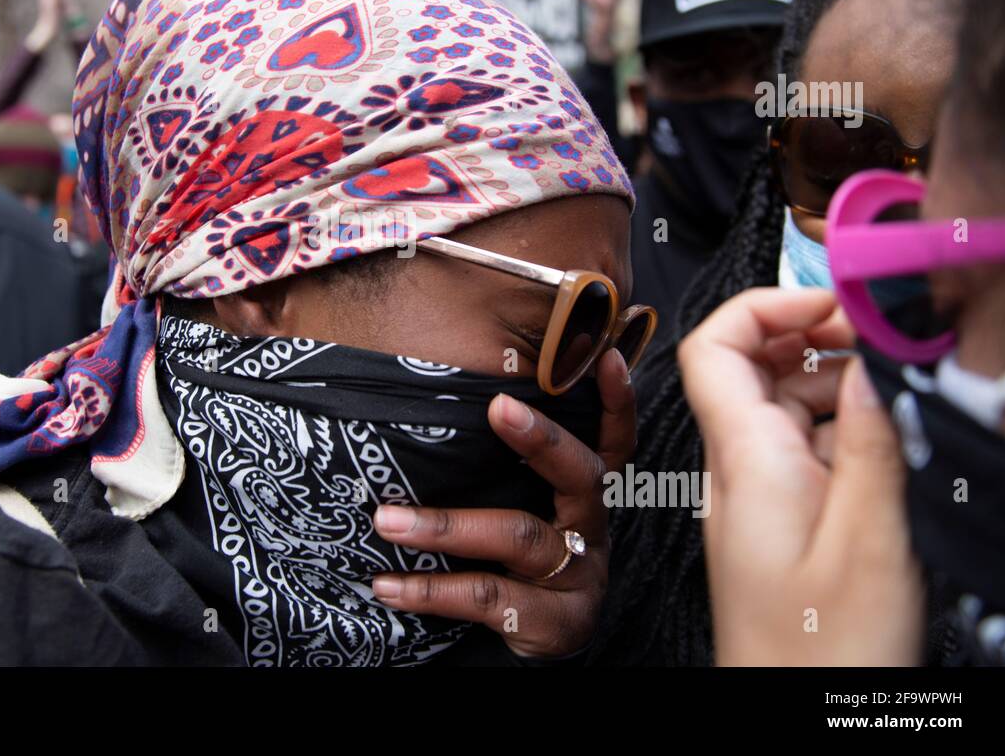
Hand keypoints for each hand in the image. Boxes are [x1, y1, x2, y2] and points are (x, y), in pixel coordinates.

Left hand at [370, 347, 635, 658]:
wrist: (531, 646)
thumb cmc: (516, 561)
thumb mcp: (522, 509)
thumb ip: (503, 469)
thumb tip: (448, 403)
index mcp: (587, 496)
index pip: (613, 441)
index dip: (618, 401)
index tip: (609, 357)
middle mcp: (592, 530)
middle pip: (581, 476)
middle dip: (541, 439)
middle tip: (498, 407)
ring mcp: (578, 577)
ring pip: (518, 536)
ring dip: (444, 526)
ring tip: (386, 520)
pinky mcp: (553, 622)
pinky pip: (488, 596)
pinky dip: (430, 589)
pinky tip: (386, 585)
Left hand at [680, 288, 924, 665]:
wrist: (797, 714)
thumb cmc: (823, 651)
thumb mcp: (867, 541)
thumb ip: (869, 445)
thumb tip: (870, 363)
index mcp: (745, 459)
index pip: (716, 346)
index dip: (768, 306)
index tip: (834, 303)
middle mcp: (738, 466)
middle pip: (755, 366)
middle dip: (817, 339)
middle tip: (885, 345)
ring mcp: (757, 491)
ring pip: (784, 404)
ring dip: (835, 383)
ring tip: (894, 393)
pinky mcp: (780, 517)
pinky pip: (801, 446)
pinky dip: (840, 427)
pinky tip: (883, 444)